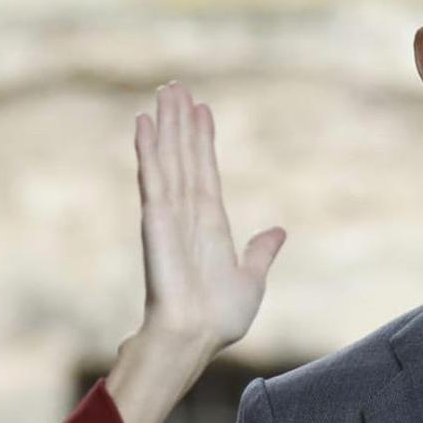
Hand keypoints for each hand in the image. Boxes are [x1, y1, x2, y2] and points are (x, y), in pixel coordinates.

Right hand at [134, 82, 284, 355]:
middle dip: (181, 122)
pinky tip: (144, 122)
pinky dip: (148, 149)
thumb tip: (278, 232)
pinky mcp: (155, 219)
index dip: (203, 140)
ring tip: (165, 90)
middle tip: (175, 85)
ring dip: (167, 124)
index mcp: (210, 225)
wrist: (195, 336)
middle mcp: (187, 213)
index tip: (202, 111)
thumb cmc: (218, 319)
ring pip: (169, 157)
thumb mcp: (251, 280)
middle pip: (184, 156)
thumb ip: (260, 253)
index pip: (206, 171)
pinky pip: (153, 176)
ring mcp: (169, 214)